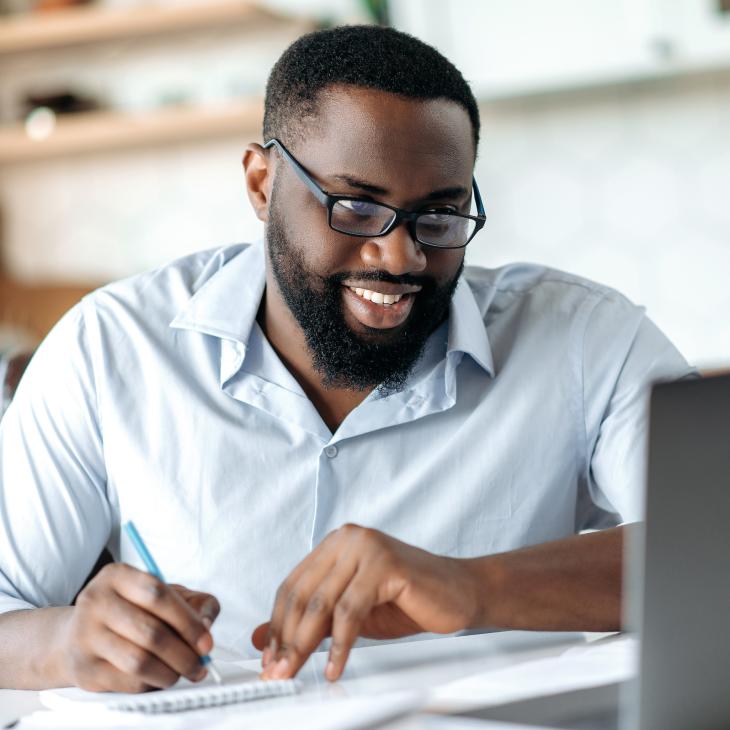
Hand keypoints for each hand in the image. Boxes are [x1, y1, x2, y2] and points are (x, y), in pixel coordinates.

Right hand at [55, 563, 219, 692]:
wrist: (77, 636)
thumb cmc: (131, 611)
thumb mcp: (164, 593)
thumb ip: (195, 602)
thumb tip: (206, 625)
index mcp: (117, 575)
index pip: (158, 595)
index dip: (188, 621)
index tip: (206, 642)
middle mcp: (96, 601)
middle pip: (151, 632)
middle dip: (184, 654)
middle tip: (200, 665)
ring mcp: (86, 636)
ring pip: (139, 661)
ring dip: (170, 672)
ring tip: (184, 672)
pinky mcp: (85, 669)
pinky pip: (128, 681)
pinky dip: (152, 683)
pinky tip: (161, 677)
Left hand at [252, 524, 479, 680]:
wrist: (460, 593)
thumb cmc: (408, 600)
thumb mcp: (349, 613)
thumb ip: (310, 620)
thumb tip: (261, 636)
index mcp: (336, 543)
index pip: (293, 584)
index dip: (277, 623)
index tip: (269, 656)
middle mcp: (347, 538)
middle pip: (304, 593)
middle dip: (286, 638)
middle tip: (276, 671)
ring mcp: (366, 547)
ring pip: (322, 602)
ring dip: (304, 644)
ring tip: (295, 672)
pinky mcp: (384, 563)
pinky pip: (350, 611)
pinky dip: (339, 644)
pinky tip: (334, 666)